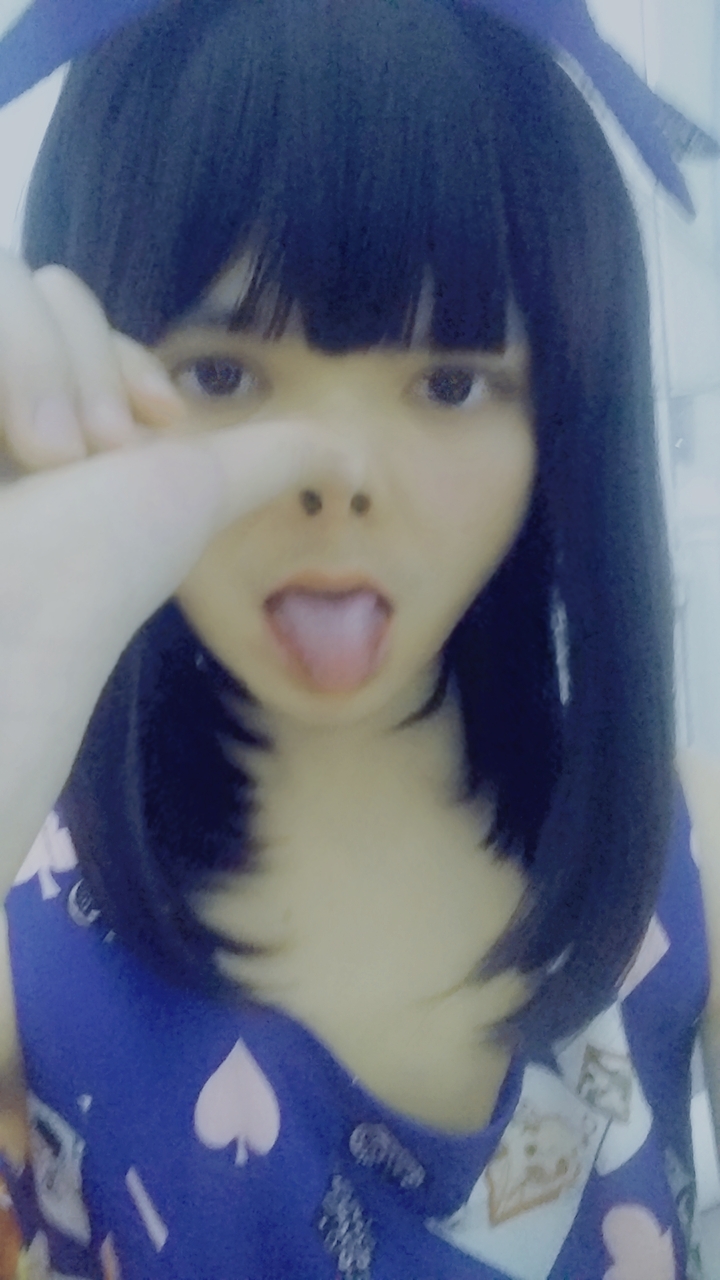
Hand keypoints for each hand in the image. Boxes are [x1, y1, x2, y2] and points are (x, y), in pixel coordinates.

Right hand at [0, 253, 349, 879]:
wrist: (15, 615)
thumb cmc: (102, 569)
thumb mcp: (202, 494)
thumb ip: (272, 460)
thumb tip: (358, 457)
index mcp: (62, 408)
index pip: (77, 311)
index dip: (115, 361)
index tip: (146, 433)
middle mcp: (8, 398)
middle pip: (45, 288)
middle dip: (81, 368)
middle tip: (87, 461)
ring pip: (7, 286)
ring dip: (39, 370)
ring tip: (47, 463)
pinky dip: (5, 358)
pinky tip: (15, 447)